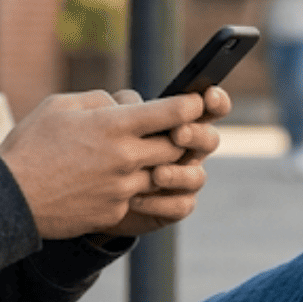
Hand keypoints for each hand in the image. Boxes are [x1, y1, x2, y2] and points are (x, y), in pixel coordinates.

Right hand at [0, 89, 212, 239]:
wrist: (10, 198)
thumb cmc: (31, 145)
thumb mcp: (61, 106)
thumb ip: (100, 100)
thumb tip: (124, 103)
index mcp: (114, 126)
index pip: (172, 113)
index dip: (190, 105)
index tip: (195, 102)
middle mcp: (126, 158)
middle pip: (176, 146)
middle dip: (180, 135)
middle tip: (176, 128)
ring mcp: (122, 189)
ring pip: (161, 174)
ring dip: (157, 163)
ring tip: (140, 154)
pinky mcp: (115, 212)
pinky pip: (137, 196)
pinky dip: (132, 185)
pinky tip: (111, 179)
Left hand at [95, 85, 229, 239]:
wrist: (86, 189)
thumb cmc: (102, 147)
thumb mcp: (110, 121)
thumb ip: (126, 108)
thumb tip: (134, 102)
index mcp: (179, 123)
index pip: (206, 108)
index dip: (216, 101)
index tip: (208, 95)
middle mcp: (187, 150)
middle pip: (209, 140)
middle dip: (197, 135)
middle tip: (178, 133)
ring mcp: (183, 180)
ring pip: (198, 177)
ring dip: (179, 174)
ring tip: (156, 174)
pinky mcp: (173, 206)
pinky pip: (181, 206)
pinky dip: (161, 203)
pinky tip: (136, 200)